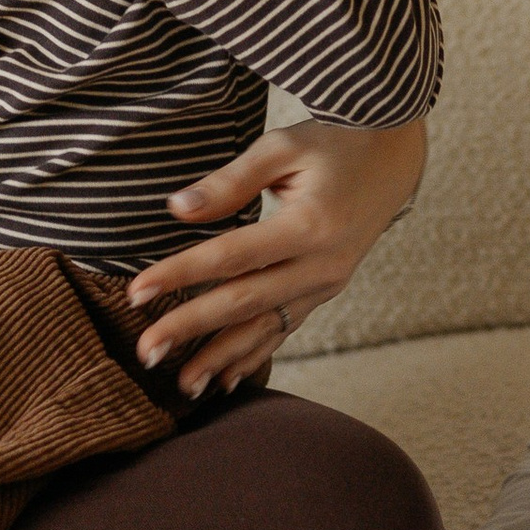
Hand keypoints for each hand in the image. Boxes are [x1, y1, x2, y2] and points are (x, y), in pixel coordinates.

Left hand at [128, 114, 427, 395]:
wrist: (393, 158)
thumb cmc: (333, 144)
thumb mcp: (283, 147)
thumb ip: (231, 181)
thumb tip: (178, 209)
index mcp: (310, 225)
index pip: (232, 256)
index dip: (182, 274)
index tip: (136, 292)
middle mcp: (322, 264)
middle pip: (245, 303)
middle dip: (191, 329)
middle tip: (145, 352)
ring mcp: (326, 284)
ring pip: (266, 328)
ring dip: (221, 358)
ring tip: (181, 385)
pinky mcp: (325, 292)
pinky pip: (285, 330)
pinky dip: (254, 356)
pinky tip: (224, 381)